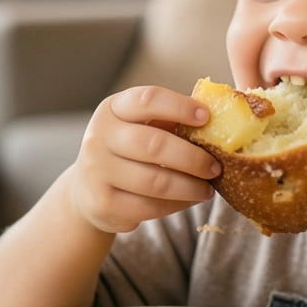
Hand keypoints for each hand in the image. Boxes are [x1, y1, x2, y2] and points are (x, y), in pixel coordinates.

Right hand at [68, 86, 219, 233]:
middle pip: (154, 145)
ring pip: (155, 182)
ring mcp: (97, 172)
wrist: (87, 190)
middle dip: (192, 158)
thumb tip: (219, 122)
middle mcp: (99, 138)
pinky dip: (177, 205)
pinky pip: (149, 207)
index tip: (207, 116)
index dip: (179, 106)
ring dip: (190, 187)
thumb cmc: (126, 151)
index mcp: (112, 110)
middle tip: (216, 166)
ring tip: (208, 188)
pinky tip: (189, 200)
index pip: (147, 99)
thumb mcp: (138, 127)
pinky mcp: (103, 204)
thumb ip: (169, 121)